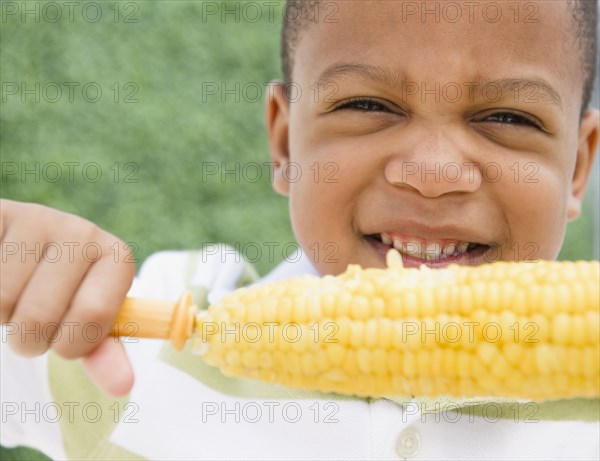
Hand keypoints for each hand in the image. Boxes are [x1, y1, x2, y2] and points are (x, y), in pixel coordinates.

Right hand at [0, 199, 135, 394]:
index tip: (67, 339)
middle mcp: (82, 233)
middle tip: (33, 321)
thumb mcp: (87, 320)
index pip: (93, 318)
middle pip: (39, 317)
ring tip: (15, 295)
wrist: (25, 248)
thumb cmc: (63, 293)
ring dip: (1, 316)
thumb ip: (102, 353)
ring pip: (1, 302)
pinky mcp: (0, 216)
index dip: (71, 344)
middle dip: (29, 339)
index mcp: (116, 258)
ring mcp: (38, 219)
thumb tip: (123, 386)